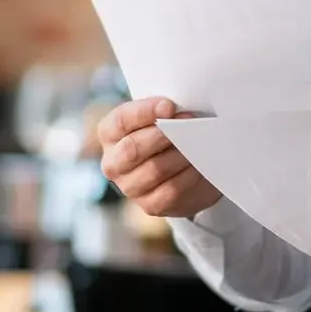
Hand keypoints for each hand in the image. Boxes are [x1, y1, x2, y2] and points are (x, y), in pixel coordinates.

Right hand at [97, 98, 221, 217]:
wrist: (178, 172)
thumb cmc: (166, 136)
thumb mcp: (159, 119)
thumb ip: (163, 112)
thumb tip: (182, 111)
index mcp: (110, 134)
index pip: (121, 120)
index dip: (145, 112)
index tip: (170, 106)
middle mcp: (113, 163)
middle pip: (132, 148)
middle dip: (162, 134)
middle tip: (188, 123)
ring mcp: (129, 187)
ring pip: (155, 169)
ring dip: (180, 154)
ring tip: (199, 142)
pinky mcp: (150, 205)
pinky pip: (171, 190)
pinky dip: (188, 175)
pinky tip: (200, 164)